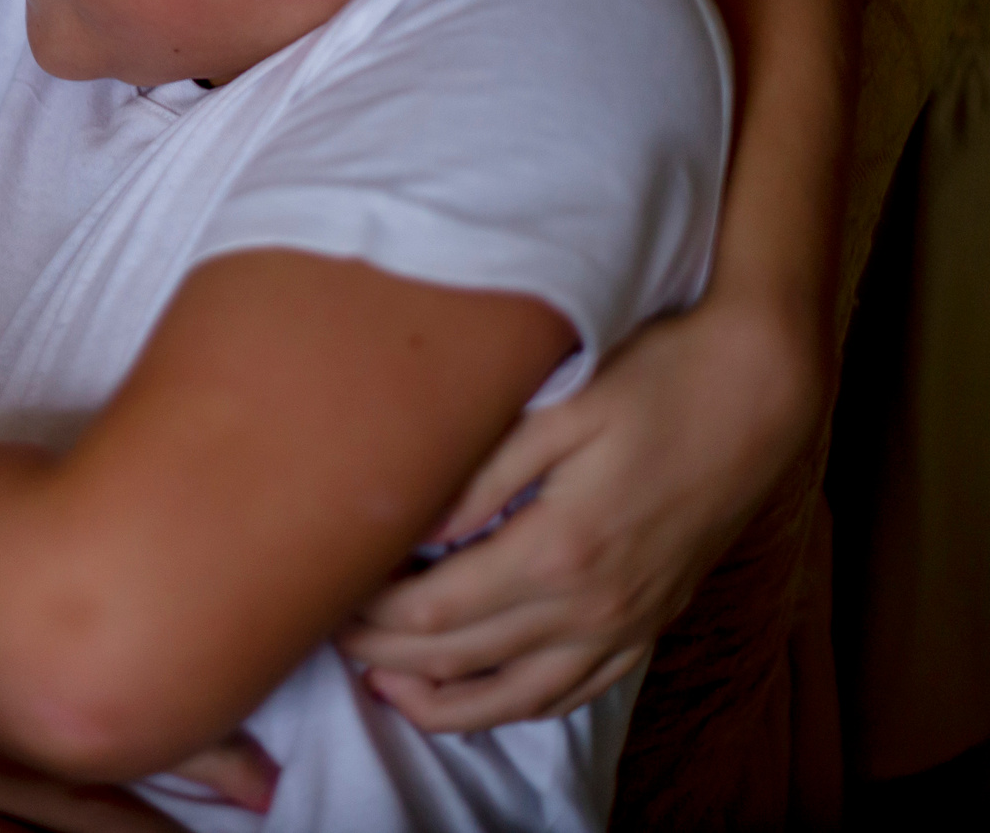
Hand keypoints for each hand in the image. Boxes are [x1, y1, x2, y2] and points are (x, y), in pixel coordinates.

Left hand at [336, 299, 819, 727]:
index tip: (329, 595)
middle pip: (462, 657)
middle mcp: (595, 605)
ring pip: (517, 697)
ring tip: (383, 685)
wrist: (759, 398)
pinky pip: (574, 694)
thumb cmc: (656, 384)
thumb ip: (484, 475)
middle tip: (330, 635)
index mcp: (561, 547)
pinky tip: (475, 695)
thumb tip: (415, 528)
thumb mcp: (561, 410)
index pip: (437, 608)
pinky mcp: (649, 627)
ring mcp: (627, 625)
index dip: (373, 613)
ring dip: (443, 701)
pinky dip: (514, 705)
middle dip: (386, 654)